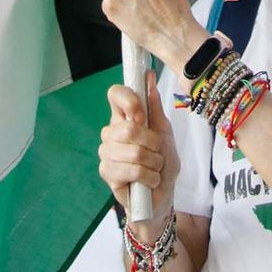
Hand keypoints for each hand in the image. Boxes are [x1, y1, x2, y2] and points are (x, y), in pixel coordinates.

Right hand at [98, 75, 177, 225]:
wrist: (161, 195)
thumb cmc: (162, 162)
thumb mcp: (164, 132)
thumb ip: (155, 106)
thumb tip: (149, 76)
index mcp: (123, 117)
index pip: (115, 94)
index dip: (130, 101)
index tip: (143, 116)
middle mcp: (111, 132)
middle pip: (127, 127)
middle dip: (152, 144)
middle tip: (157, 152)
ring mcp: (106, 152)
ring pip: (133, 151)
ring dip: (153, 163)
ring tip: (154, 168)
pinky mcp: (106, 172)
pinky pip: (131, 170)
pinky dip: (148, 177)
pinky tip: (148, 181)